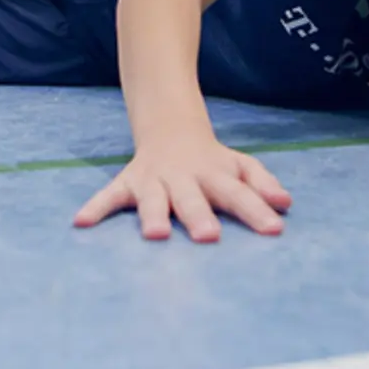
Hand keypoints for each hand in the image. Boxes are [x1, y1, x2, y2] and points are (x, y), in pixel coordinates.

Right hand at [73, 133, 292, 241]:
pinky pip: (110, 195)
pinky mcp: (128, 183)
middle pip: (193, 198)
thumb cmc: (213, 162)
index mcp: (215, 175)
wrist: (171, 131)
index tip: (274, 230)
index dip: (256, 211)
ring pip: (154, 198)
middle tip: (208, 237)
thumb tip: (286, 204)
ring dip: (153, 214)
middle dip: (199, 216)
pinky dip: (97, 207)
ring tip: (154, 234)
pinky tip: (82, 222)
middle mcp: (184, 178)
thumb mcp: (241, 166)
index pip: (239, 194)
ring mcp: (154, 180)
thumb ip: (262, 184)